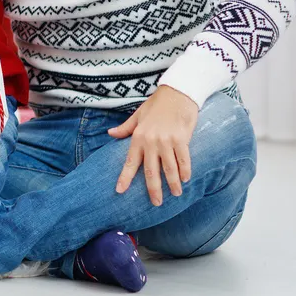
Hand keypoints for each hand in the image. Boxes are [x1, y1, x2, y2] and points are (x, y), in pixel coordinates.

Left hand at [109, 85, 198, 205]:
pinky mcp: (181, 139)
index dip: (125, 177)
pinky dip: (185, 171)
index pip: (130, 162)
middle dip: (153, 189)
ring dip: (173, 183)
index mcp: (138, 137)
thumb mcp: (138, 115)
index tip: (119, 191)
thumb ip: (125, 128)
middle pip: (151, 171)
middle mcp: (151, 142)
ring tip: (176, 194)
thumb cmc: (157, 104)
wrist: (177, 93)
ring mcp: (166, 141)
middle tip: (156, 203)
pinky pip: (183, 160)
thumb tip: (110, 134)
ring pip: (169, 169)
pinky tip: (185, 179)